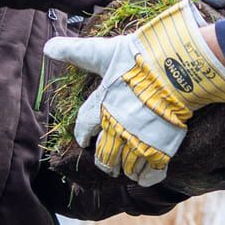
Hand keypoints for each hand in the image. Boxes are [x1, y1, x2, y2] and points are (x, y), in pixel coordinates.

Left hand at [43, 0, 224, 185]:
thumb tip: (49, 47)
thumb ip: (77, 52)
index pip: (83, 127)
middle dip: (103, 161)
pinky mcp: (162, 147)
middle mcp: (117, 128)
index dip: (82, 135)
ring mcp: (139, 140)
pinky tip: (144, 177)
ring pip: (125, 166)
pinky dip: (146, 177)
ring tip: (126, 168)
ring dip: (124, 168)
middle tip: (106, 162)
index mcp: (102, 107)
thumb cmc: (138, 59)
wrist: (175, 69)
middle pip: (103, 156)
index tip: (83, 140)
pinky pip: (151, 173)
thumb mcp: (104, 53)